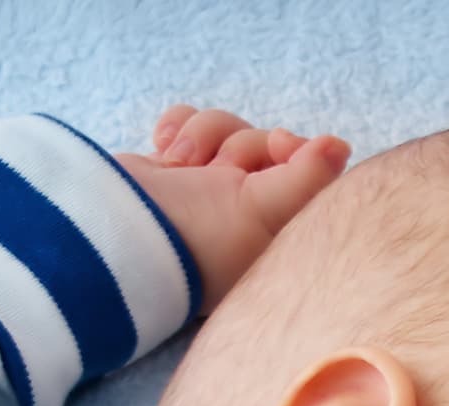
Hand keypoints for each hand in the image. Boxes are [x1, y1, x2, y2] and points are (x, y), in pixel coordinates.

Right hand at [114, 104, 351, 314]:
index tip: (281, 147)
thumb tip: (340, 146)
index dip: (299, 151)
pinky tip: (163, 151)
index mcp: (277, 236)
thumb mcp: (263, 211)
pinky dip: (178, 129)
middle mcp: (246, 216)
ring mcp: (207, 193)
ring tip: (181, 167)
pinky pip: (192, 125)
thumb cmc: (193, 237)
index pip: (312, 175)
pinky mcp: (172, 172)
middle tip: (220, 173)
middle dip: (242, 146)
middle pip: (269, 145)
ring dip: (205, 136)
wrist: (108, 234)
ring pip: (230, 130)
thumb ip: (309, 178)